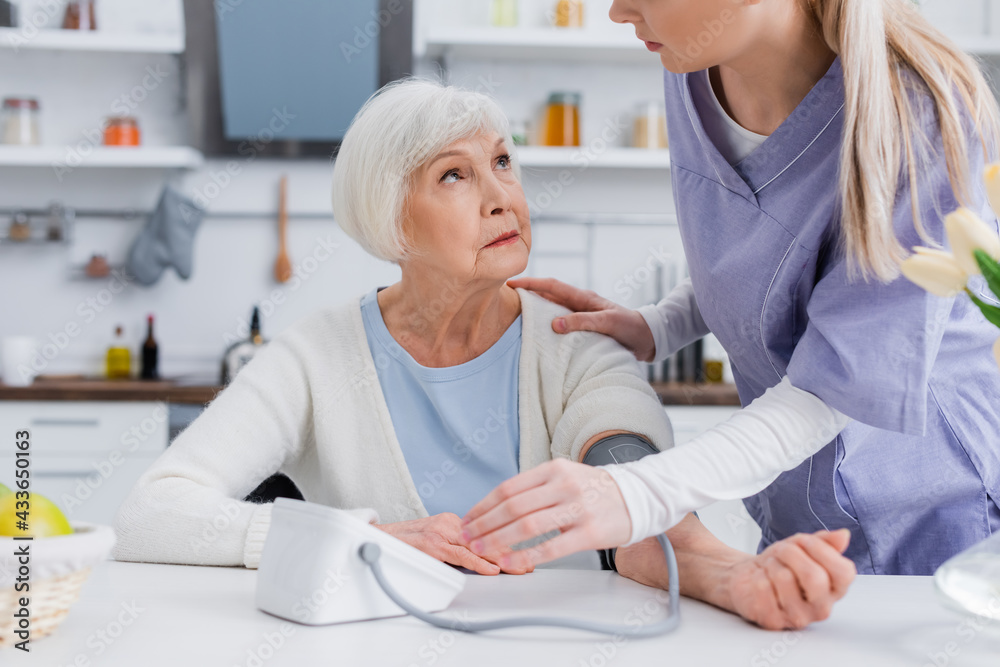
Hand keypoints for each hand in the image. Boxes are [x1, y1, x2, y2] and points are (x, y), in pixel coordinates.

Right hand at [376, 513, 531, 575]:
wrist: (376, 540)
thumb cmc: (406, 545)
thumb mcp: (436, 544)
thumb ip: (457, 549)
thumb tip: (482, 562)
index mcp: (453, 521)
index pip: (488, 532)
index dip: (509, 544)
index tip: (527, 553)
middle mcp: (450, 522)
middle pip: (488, 537)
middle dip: (511, 552)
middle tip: (530, 563)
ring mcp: (441, 531)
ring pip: (478, 545)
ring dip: (501, 559)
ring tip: (519, 568)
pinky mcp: (432, 543)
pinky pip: (460, 554)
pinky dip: (478, 562)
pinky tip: (492, 569)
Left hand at [461, 458, 631, 570]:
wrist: (638, 498)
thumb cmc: (595, 490)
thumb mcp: (565, 475)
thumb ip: (535, 487)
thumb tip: (496, 507)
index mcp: (554, 469)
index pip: (509, 488)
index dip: (483, 505)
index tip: (468, 519)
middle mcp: (564, 485)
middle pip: (513, 506)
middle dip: (484, 524)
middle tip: (467, 537)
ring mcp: (578, 508)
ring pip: (528, 525)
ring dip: (498, 539)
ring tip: (481, 549)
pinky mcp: (589, 533)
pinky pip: (551, 547)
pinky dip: (525, 555)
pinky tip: (509, 561)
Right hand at [506, 277, 655, 361]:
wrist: (648, 339)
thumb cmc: (630, 327)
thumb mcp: (607, 323)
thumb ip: (582, 322)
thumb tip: (553, 324)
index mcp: (584, 298)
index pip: (552, 286)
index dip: (531, 284)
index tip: (510, 284)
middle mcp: (580, 304)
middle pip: (549, 294)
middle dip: (528, 293)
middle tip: (505, 297)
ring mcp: (582, 315)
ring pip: (553, 308)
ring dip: (536, 309)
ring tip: (516, 315)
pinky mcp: (585, 328)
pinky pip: (561, 323)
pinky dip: (548, 324)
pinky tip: (539, 334)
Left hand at [722, 530, 855, 629]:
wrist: (749, 579)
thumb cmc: (780, 564)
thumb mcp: (802, 547)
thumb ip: (825, 542)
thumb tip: (843, 535)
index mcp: (835, 590)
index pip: (844, 573)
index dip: (821, 550)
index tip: (803, 540)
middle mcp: (821, 608)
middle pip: (815, 578)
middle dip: (792, 553)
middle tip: (781, 550)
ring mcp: (798, 617)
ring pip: (785, 578)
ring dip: (772, 563)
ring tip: (770, 566)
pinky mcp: (773, 621)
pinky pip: (763, 588)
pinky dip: (757, 575)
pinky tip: (759, 580)